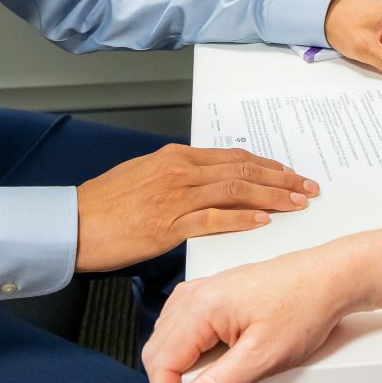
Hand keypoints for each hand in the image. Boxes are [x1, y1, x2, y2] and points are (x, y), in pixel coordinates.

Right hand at [74, 145, 319, 272]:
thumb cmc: (104, 204)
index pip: (234, 158)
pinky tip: (263, 222)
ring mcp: (176, 197)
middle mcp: (180, 171)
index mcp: (176, 157)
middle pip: (243, 171)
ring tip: (298, 203)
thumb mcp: (143, 177)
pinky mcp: (168, 224)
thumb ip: (176, 177)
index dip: (267, 166)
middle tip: (308, 187)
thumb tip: (204, 183)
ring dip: (272, 197)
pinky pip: (214, 218)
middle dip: (281, 179)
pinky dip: (242, 219)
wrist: (73, 223)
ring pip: (236, 191)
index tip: (290, 174)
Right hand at [144, 244, 360, 382]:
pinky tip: (204, 368)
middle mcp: (197, 294)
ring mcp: (205, 291)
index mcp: (202, 307)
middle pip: (159, 352)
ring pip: (168, 339)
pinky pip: (184, 326)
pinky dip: (186, 352)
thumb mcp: (262, 357)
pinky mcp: (216, 294)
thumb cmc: (305, 306)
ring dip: (175, 371)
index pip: (163, 364)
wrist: (329, 278)